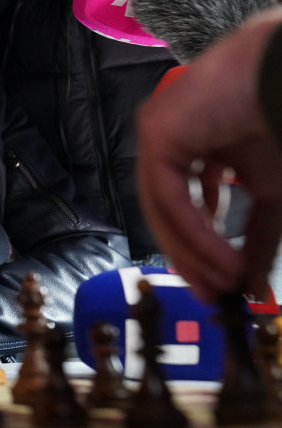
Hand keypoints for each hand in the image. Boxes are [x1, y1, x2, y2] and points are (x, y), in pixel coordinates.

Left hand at [135, 9, 281, 301]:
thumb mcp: (273, 195)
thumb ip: (259, 239)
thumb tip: (251, 288)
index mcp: (195, 147)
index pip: (184, 205)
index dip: (200, 248)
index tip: (218, 286)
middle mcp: (170, 140)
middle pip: (167, 209)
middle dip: (191, 256)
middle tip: (212, 294)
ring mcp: (159, 134)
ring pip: (163, 205)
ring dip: (192, 250)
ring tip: (221, 282)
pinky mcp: (157, 133)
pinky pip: (168, 194)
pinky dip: (193, 231)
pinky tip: (222, 260)